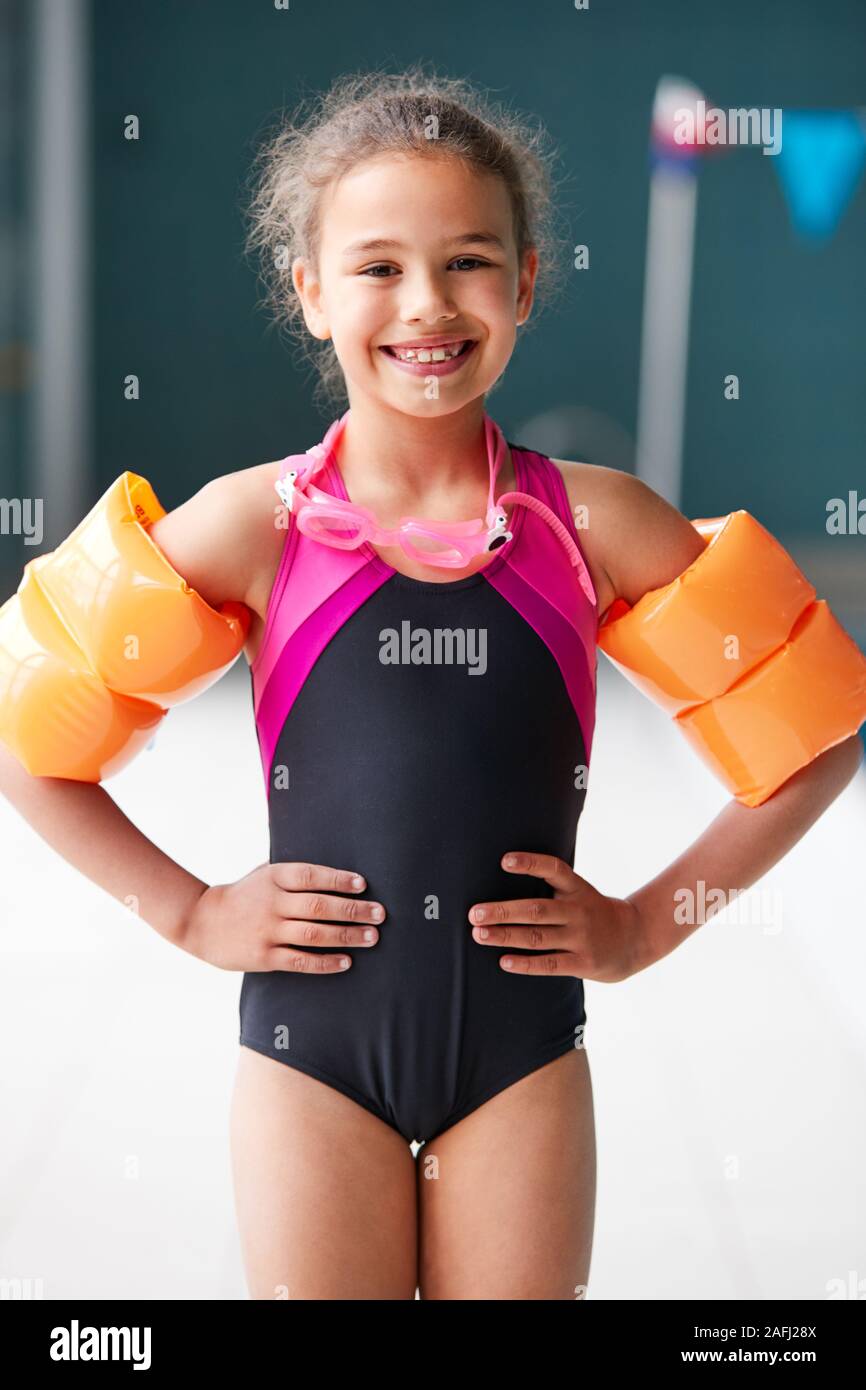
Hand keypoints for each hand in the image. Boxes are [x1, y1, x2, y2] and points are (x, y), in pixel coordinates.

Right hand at [178, 861, 385, 972]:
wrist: (202, 922)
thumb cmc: (245, 895)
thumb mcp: (264, 874)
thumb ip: (294, 874)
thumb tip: (340, 876)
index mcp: (273, 877)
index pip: (311, 875)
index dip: (338, 879)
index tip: (363, 885)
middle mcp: (271, 903)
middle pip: (319, 906)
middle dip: (354, 910)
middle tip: (380, 914)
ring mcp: (267, 931)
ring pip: (315, 934)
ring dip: (347, 936)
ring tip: (372, 937)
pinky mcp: (264, 957)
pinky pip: (301, 961)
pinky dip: (326, 962)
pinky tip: (346, 962)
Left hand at [467, 851, 649, 982]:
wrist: (635, 939)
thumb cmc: (593, 913)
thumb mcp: (579, 892)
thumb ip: (551, 889)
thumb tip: (502, 885)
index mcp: (577, 888)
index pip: (554, 869)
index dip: (530, 864)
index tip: (504, 861)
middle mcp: (579, 911)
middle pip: (536, 909)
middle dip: (502, 911)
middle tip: (474, 913)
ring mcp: (581, 938)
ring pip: (537, 937)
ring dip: (505, 936)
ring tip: (479, 934)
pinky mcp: (583, 962)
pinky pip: (549, 964)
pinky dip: (525, 963)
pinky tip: (504, 961)